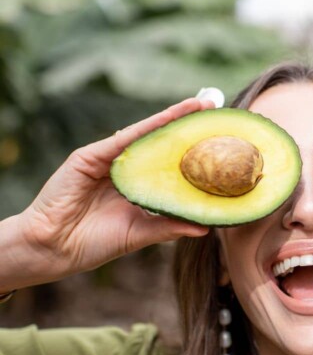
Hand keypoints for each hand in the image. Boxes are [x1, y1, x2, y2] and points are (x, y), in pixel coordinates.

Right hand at [4, 98, 211, 289]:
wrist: (54, 249)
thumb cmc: (93, 243)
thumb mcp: (140, 234)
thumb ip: (169, 227)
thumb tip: (206, 227)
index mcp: (135, 186)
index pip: (167, 163)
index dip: (191, 150)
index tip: (216, 139)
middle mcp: (124, 169)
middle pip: (158, 143)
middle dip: (185, 126)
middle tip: (212, 110)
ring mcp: (106, 161)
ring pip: (143, 135)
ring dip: (171, 118)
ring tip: (198, 106)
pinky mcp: (89, 157)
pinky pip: (122, 140)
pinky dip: (146, 128)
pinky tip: (169, 118)